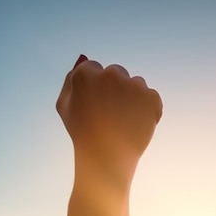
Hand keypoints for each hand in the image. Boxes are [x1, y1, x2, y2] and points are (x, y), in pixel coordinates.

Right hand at [56, 55, 161, 178]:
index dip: (95, 88)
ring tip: (124, 119)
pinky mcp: (151, 97)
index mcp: (86, 74)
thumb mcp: (64, 106)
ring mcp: (133, 85)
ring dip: (132, 96)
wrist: (107, 155)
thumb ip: (71, 80)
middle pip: (116, 73)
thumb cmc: (83, 132)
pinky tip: (136, 122)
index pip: (93, 68)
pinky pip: (150, 96)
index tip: (96, 103)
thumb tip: (83, 59)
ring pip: (135, 84)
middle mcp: (111, 75)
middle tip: (111, 112)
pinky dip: (147, 108)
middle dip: (115, 88)